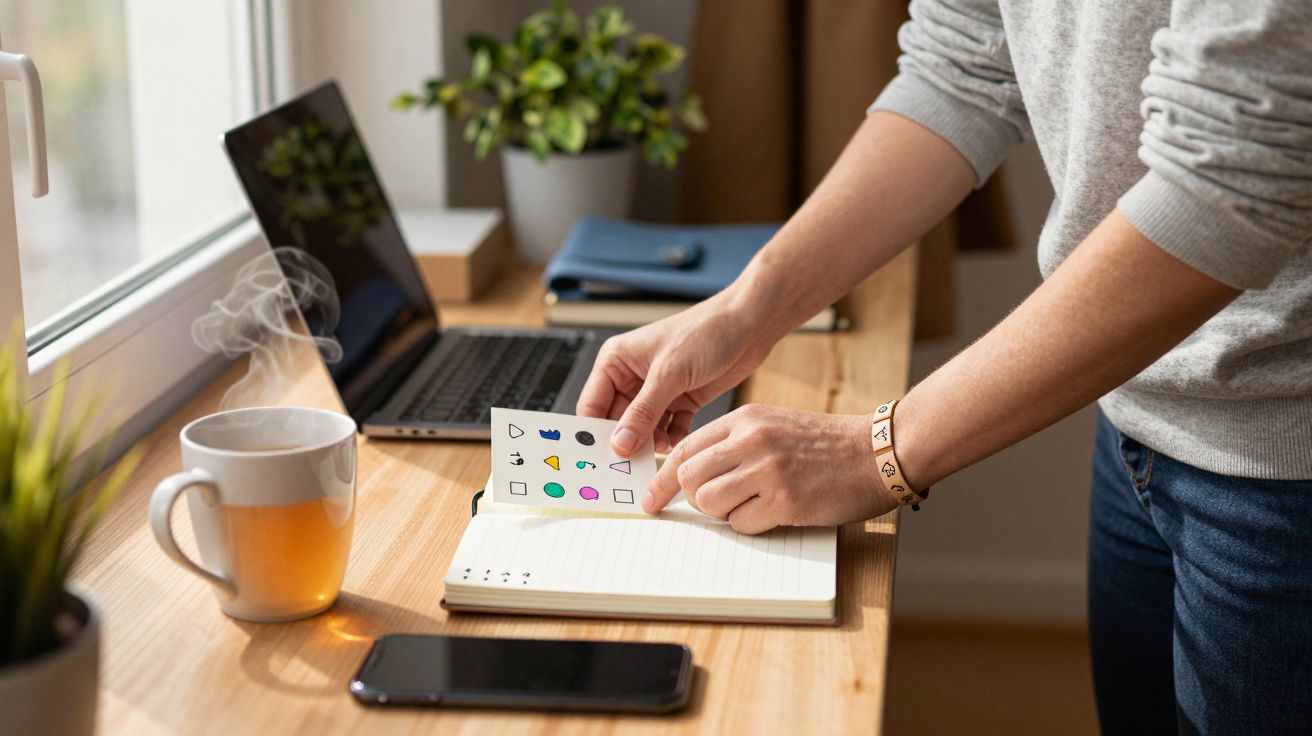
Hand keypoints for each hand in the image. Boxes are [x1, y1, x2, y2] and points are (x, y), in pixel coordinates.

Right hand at [577, 296, 774, 455]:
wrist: (748, 325)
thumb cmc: (705, 332)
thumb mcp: (669, 373)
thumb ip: (643, 411)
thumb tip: (619, 444)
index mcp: (616, 361)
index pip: (593, 406)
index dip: (595, 433)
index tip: (603, 460)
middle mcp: (632, 377)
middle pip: (617, 422)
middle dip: (626, 442)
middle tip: (631, 466)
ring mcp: (657, 390)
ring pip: (643, 429)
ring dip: (650, 442)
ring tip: (659, 451)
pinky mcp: (681, 400)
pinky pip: (668, 428)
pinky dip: (672, 437)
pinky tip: (679, 439)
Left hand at [643, 404, 898, 533]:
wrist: (877, 452)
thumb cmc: (826, 443)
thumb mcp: (773, 424)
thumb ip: (734, 442)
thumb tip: (693, 471)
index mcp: (745, 420)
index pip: (685, 449)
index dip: (663, 478)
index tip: (652, 498)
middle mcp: (752, 441)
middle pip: (689, 477)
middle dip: (693, 498)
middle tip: (712, 504)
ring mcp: (768, 471)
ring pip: (709, 503)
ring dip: (723, 513)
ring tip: (750, 505)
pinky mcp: (786, 501)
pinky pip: (742, 524)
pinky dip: (751, 525)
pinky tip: (775, 512)